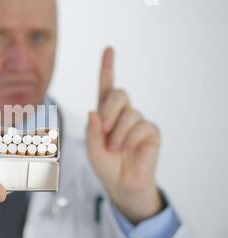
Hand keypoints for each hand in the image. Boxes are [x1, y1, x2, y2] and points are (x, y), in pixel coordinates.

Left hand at [86, 47, 162, 223]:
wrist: (121, 185)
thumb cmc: (106, 166)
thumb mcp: (91, 149)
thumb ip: (91, 132)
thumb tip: (93, 112)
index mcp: (106, 114)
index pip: (107, 87)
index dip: (108, 68)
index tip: (109, 49)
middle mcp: (123, 114)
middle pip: (119, 93)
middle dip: (109, 110)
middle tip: (102, 130)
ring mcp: (138, 121)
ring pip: (129, 113)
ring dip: (117, 133)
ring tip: (114, 149)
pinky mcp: (151, 131)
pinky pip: (140, 126)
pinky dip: (129, 139)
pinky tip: (128, 150)